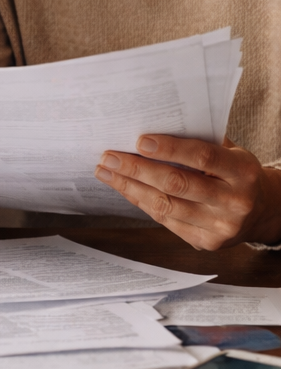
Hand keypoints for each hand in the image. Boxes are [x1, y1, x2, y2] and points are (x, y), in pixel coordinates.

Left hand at [95, 135, 280, 250]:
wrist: (261, 211)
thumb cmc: (236, 173)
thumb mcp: (230, 152)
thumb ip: (199, 141)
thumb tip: (152, 124)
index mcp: (243, 172)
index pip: (203, 157)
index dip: (170, 148)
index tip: (139, 141)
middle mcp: (234, 202)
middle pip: (177, 184)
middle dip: (137, 169)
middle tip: (109, 157)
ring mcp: (220, 227)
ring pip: (166, 206)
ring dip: (130, 187)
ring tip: (106, 172)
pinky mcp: (206, 243)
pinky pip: (165, 220)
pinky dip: (141, 202)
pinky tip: (125, 188)